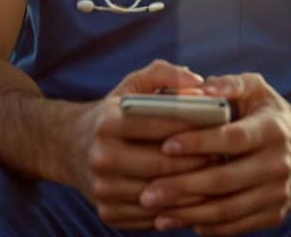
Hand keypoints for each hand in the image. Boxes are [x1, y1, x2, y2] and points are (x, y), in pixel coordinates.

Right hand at [65, 59, 214, 229]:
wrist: (67, 146)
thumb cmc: (111, 113)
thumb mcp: (130, 85)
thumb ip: (164, 74)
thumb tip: (198, 82)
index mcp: (108, 123)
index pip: (161, 127)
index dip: (195, 128)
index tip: (222, 128)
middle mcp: (101, 158)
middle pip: (163, 165)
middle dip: (198, 162)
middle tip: (224, 156)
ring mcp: (102, 190)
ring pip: (160, 195)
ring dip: (192, 190)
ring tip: (215, 177)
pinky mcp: (107, 214)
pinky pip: (151, 216)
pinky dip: (175, 209)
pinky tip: (193, 197)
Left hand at [139, 73, 290, 234]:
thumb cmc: (272, 115)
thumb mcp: (258, 90)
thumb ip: (229, 84)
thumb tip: (200, 86)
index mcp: (271, 130)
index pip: (231, 138)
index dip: (198, 143)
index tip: (165, 145)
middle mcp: (278, 164)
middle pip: (225, 180)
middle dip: (182, 187)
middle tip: (147, 191)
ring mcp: (277, 194)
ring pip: (228, 209)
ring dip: (189, 213)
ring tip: (156, 212)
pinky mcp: (275, 215)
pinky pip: (236, 226)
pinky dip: (206, 226)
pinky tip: (179, 220)